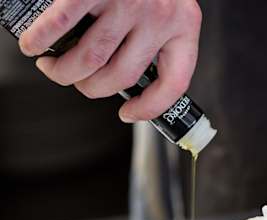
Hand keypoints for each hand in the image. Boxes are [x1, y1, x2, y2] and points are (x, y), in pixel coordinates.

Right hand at [18, 0, 202, 122]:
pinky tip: (34, 45)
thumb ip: (157, 38)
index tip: (128, 113)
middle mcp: (159, 16)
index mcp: (184, 25)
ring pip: (90, 60)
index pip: (174, 83)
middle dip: (92, 89)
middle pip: (121, 76)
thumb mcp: (167, 6)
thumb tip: (128, 78)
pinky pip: (60, 25)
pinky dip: (41, 41)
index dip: (150, 108)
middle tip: (79, 84)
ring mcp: (126, 1)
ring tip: (53, 67)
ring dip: (64, 73)